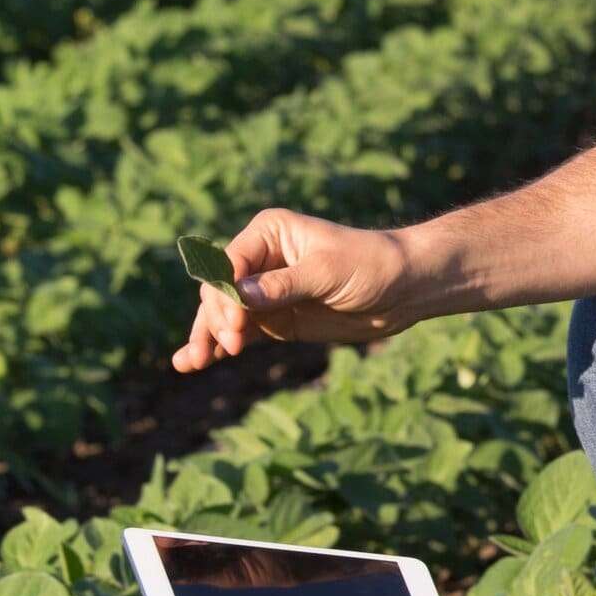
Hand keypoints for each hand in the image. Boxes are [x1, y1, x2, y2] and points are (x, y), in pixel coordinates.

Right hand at [171, 208, 421, 371]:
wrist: (405, 289)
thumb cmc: (371, 265)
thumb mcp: (327, 273)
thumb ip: (283, 286)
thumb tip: (238, 297)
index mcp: (269, 232)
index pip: (229, 264)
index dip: (224, 295)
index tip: (234, 325)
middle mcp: (260, 260)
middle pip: (220, 291)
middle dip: (216, 319)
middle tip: (230, 346)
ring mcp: (265, 292)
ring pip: (224, 315)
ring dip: (206, 336)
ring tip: (189, 362)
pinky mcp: (276, 320)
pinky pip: (240, 333)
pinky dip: (219, 346)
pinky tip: (194, 363)